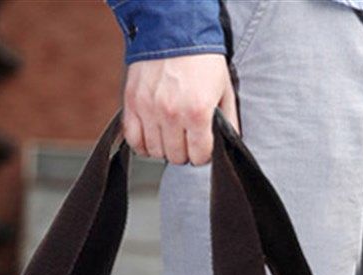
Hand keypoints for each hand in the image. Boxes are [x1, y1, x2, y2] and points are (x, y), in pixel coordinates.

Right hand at [123, 54, 238, 165]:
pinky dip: (143, 144)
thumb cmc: (202, 60)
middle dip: (184, 152)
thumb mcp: (224, 88)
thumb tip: (229, 143)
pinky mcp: (133, 104)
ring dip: (164, 147)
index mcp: (197, 112)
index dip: (203, 154)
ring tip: (171, 134)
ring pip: (155, 152)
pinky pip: (134, 140)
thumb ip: (229, 119)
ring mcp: (149, 110)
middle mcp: (171, 113)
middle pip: (176, 157)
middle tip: (187, 139)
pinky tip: (152, 137)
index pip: (199, 156)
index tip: (203, 147)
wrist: (174, 31)